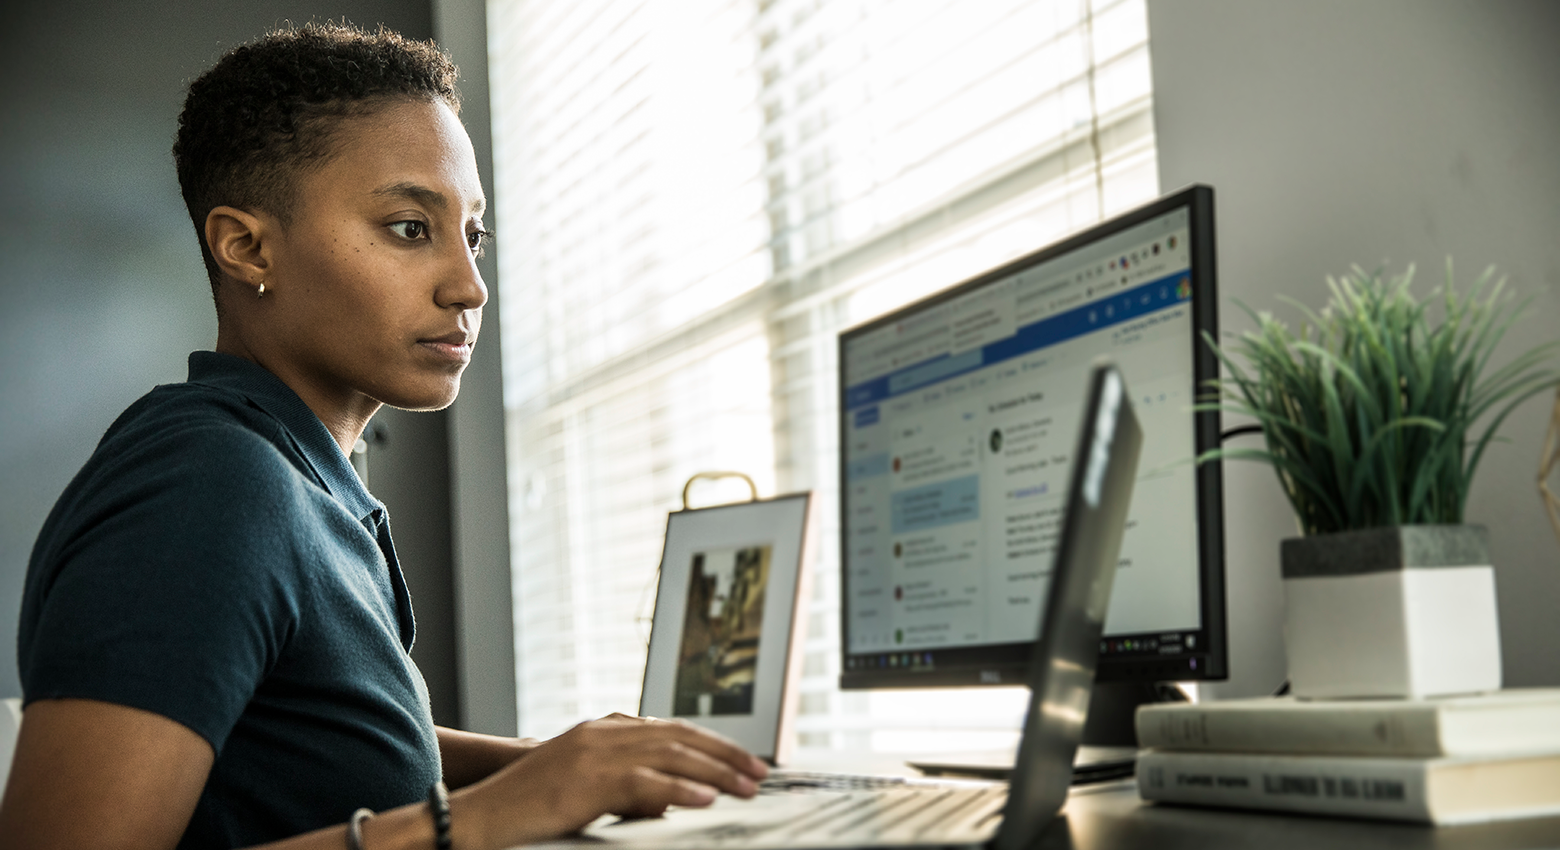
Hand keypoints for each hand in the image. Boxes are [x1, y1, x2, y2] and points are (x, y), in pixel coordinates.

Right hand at [450, 713, 768, 848]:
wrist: (479, 815)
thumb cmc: (530, 808)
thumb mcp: (586, 787)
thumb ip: (627, 785)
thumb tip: (668, 799)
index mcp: (604, 729)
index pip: (672, 730)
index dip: (713, 744)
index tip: (745, 761)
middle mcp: (604, 732)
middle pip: (680, 738)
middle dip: (726, 754)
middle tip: (761, 773)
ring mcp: (595, 752)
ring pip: (670, 755)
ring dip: (716, 772)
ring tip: (747, 788)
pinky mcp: (586, 779)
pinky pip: (643, 782)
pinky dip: (679, 789)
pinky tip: (706, 799)